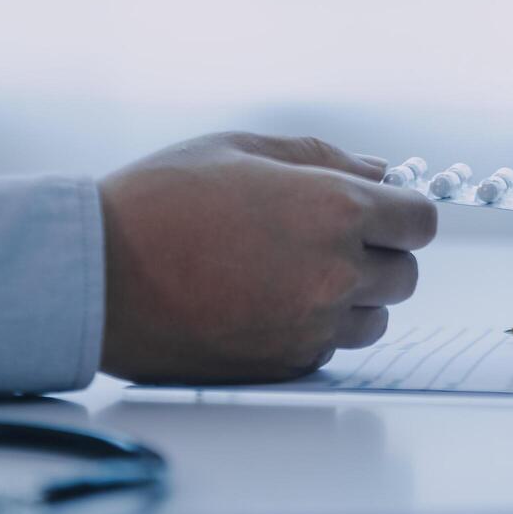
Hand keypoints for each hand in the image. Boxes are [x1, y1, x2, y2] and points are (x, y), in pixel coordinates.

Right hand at [97, 133, 436, 383]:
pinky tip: (263, 303)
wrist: (92, 274)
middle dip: (378, 255)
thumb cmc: (158, 200)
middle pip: (405, 275)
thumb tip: (381, 173)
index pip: (420, 222)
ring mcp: (312, 325)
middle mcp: (335, 272)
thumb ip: (323, 158)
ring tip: (289, 274)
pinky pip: (329, 349)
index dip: (403, 214)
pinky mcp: (285, 364)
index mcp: (334, 209)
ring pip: (373, 319)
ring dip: (351, 298)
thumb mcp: (240, 149)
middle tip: (326, 240)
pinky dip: (312, 329)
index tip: (382, 213)